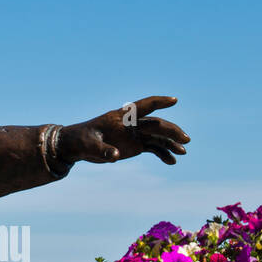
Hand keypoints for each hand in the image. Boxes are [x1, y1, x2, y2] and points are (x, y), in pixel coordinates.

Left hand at [58, 95, 189, 165]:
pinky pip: (153, 147)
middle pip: (155, 124)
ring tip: (183, 152)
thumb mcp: (88, 146)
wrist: (76, 146)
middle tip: (185, 140)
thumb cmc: (81, 141)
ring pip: (157, 136)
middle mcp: (130, 124)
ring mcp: (134, 134)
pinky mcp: (135, 145)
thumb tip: (114, 155)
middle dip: (171, 130)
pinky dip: (163, 153)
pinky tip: (171, 161)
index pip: (141, 107)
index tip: (174, 100)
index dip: (158, 102)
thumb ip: (102, 150)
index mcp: (120, 117)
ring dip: (171, 143)